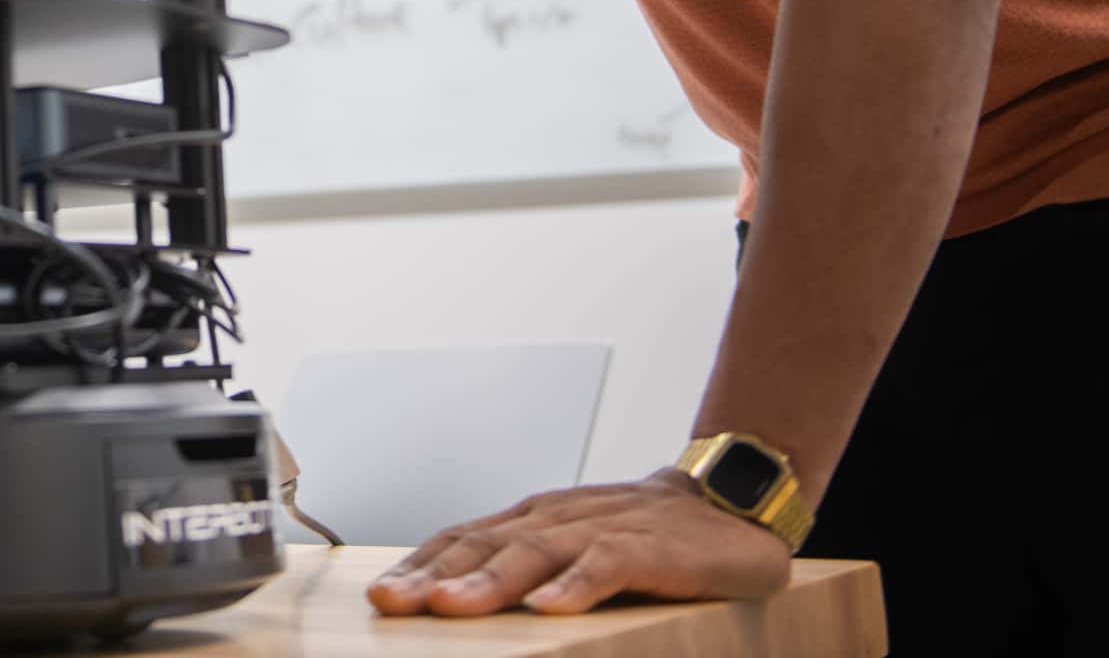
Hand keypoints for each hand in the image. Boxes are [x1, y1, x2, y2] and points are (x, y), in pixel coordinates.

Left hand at [367, 473, 792, 616]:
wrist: (727, 500)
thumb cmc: (641, 533)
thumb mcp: (572, 548)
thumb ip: (522, 569)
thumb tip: (453, 604)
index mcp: (532, 521)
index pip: (461, 538)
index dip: (419, 565)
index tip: (381, 595)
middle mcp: (556, 519)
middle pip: (484, 545)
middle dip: (433, 576)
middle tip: (394, 603)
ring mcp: (602, 529)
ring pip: (534, 552)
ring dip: (489, 581)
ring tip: (451, 607)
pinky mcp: (650, 547)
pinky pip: (607, 563)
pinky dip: (577, 583)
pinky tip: (550, 607)